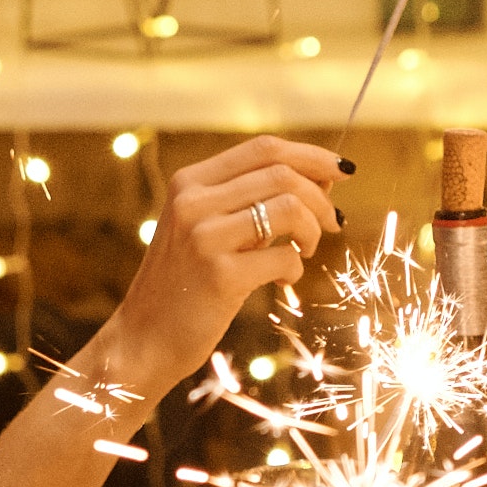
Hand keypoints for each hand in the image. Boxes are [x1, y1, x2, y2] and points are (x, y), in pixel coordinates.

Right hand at [87, 137, 350, 401]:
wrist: (145, 338)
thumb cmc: (188, 281)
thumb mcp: (208, 227)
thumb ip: (253, 199)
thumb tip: (325, 175)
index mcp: (189, 182)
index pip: (264, 148)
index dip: (311, 155)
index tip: (342, 170)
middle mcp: (193, 202)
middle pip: (282, 175)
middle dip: (321, 197)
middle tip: (332, 223)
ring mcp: (203, 237)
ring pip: (290, 208)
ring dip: (313, 230)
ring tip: (304, 251)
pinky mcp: (219, 275)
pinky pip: (284, 257)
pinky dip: (294, 269)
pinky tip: (282, 280)